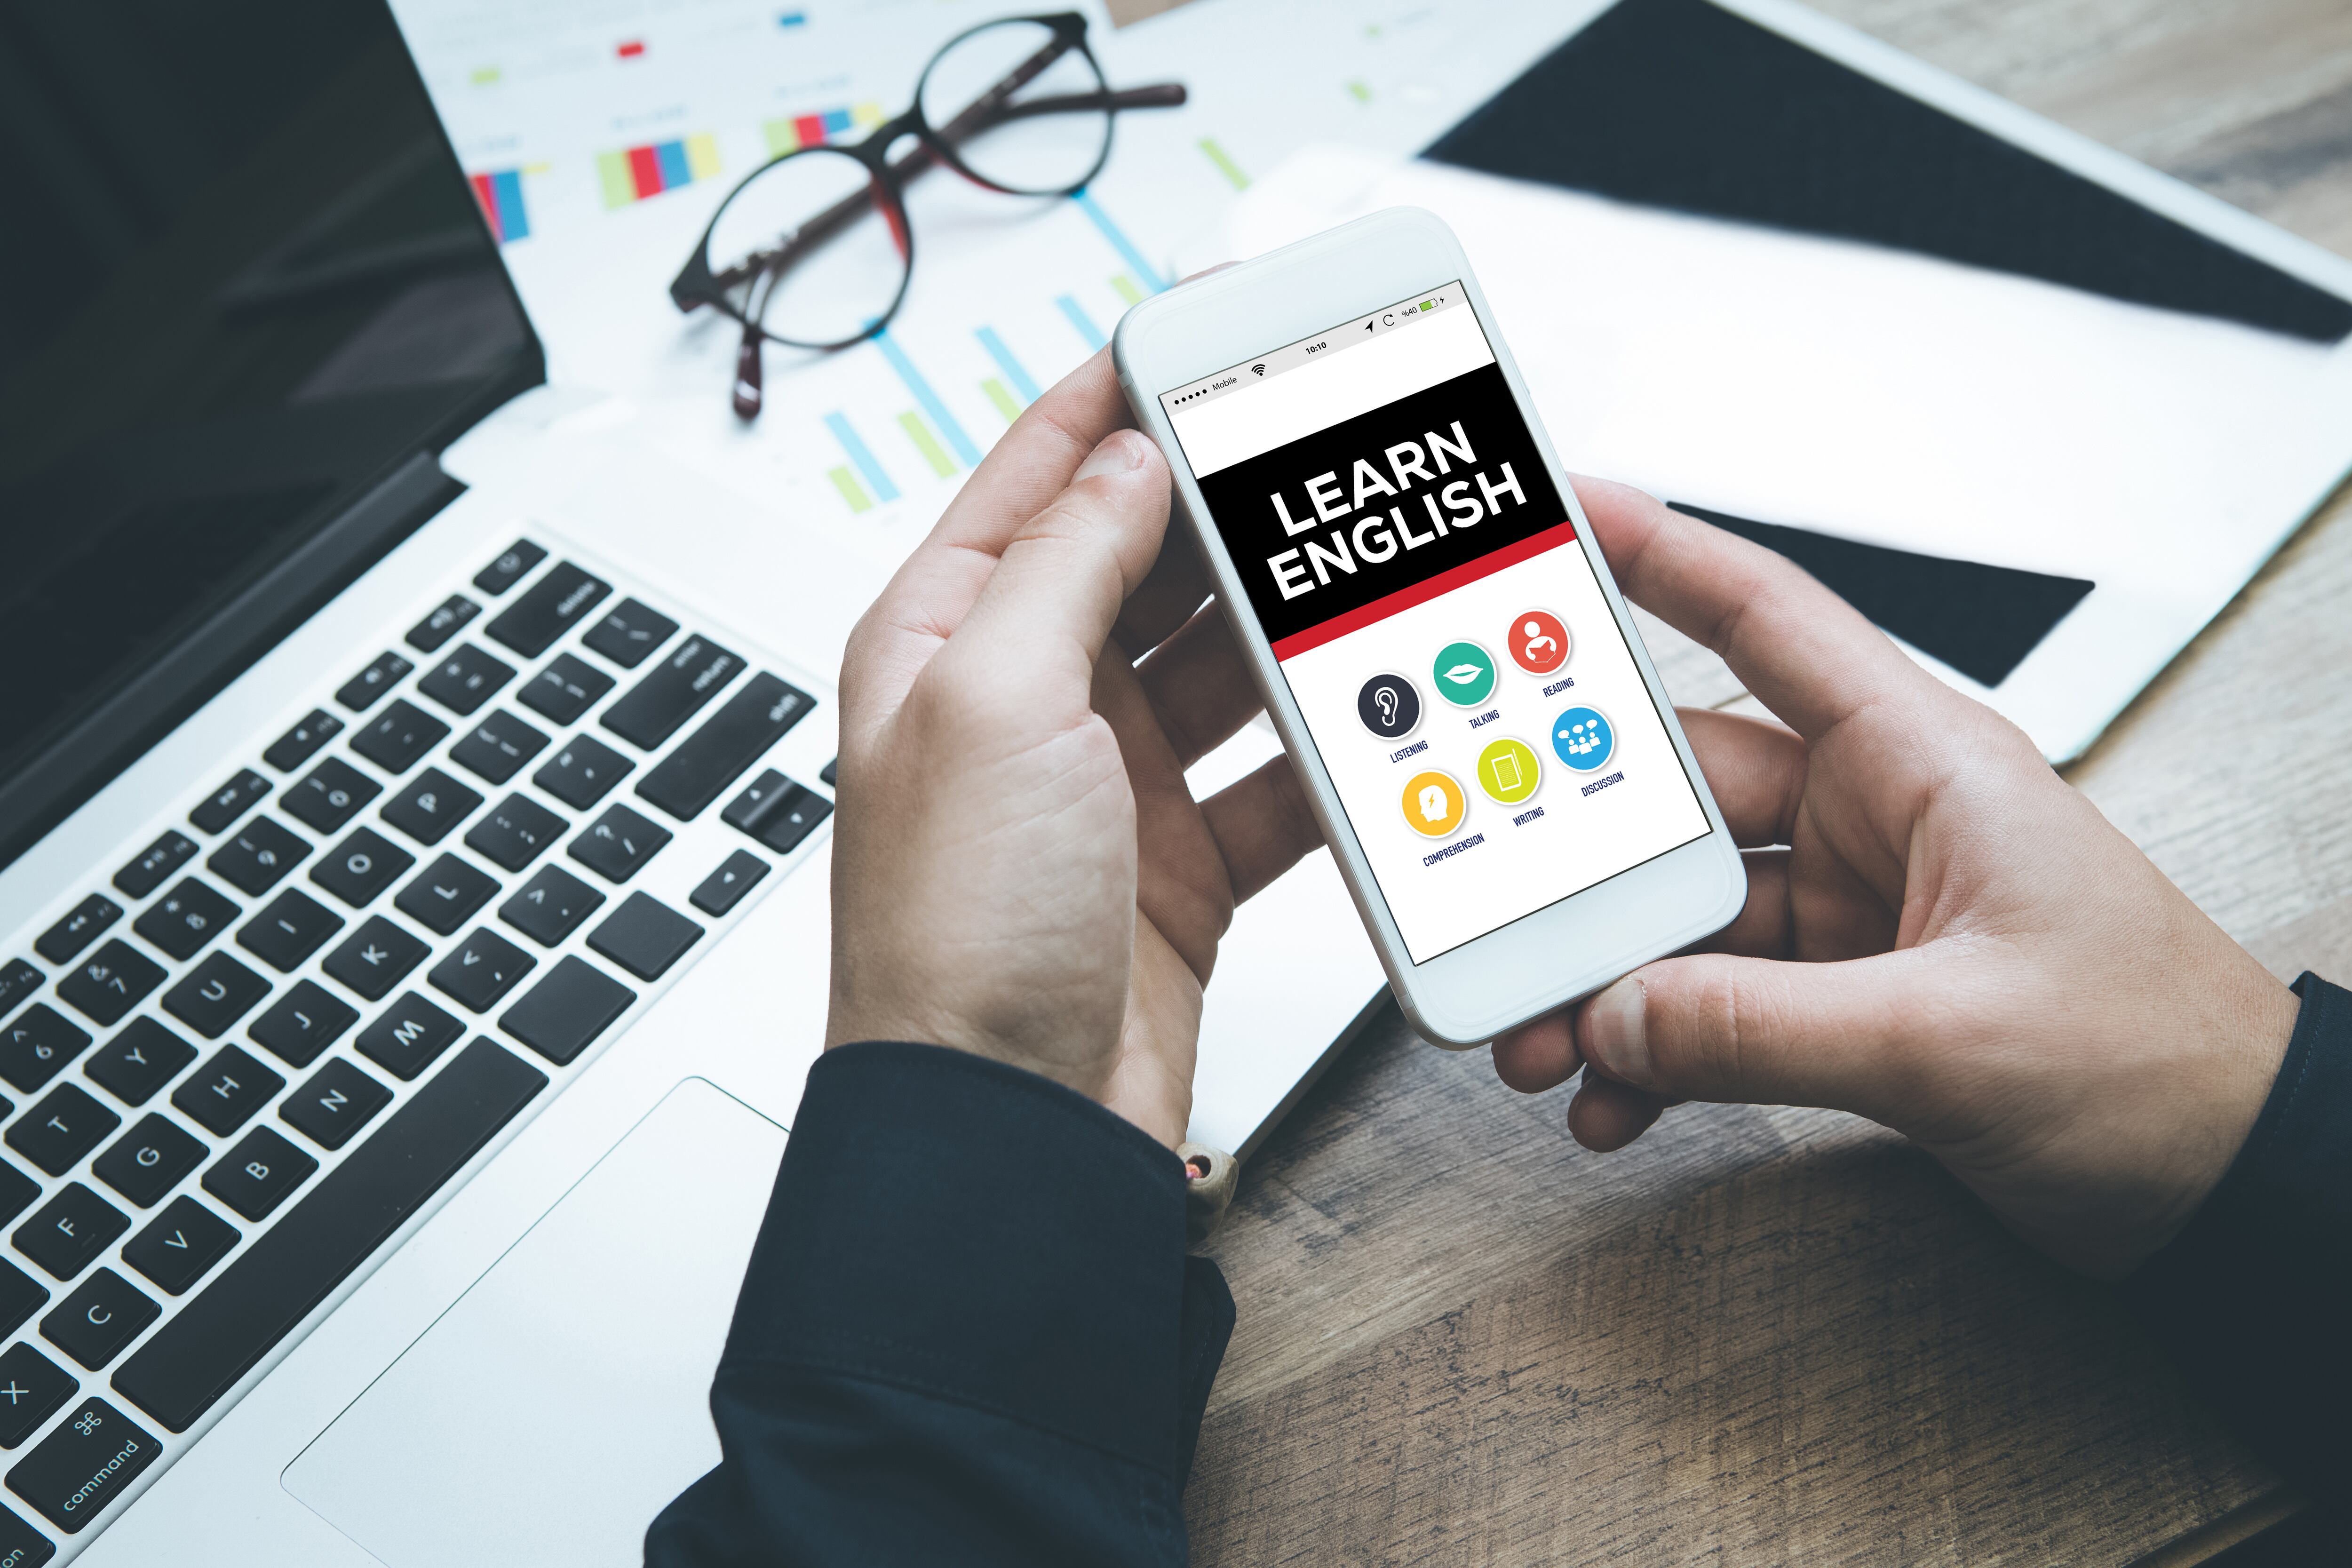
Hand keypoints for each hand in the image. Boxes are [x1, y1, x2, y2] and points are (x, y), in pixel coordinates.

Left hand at [825, 350, 1323, 1148]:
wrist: (1005, 1126)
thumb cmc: (952, 933)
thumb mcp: (991, 701)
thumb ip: (1063, 564)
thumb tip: (1126, 461)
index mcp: (943, 641)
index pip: (1039, 476)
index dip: (1119, 396)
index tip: (1203, 333)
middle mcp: (1022, 702)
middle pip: (1143, 559)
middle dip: (1227, 504)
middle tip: (1320, 451)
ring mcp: (1106, 783)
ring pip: (1219, 661)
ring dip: (1286, 625)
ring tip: (1362, 571)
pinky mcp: (1179, 861)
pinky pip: (1269, 775)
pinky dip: (1319, 750)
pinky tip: (1367, 718)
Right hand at [1491, 479, 2301, 1277]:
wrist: (2234, 1183)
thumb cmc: (2160, 1066)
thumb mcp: (1955, 1040)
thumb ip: (1766, 1030)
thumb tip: (1618, 1019)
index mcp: (1921, 765)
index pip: (1767, 619)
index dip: (1659, 554)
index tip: (1559, 513)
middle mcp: (1874, 823)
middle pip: (1681, 800)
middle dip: (1579, 863)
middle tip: (1491, 897)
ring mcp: (1852, 915)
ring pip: (1680, 919)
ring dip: (1602, 981)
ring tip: (1539, 1041)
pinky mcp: (1843, 1002)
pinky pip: (1709, 1009)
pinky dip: (1654, 1054)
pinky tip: (1614, 1097)